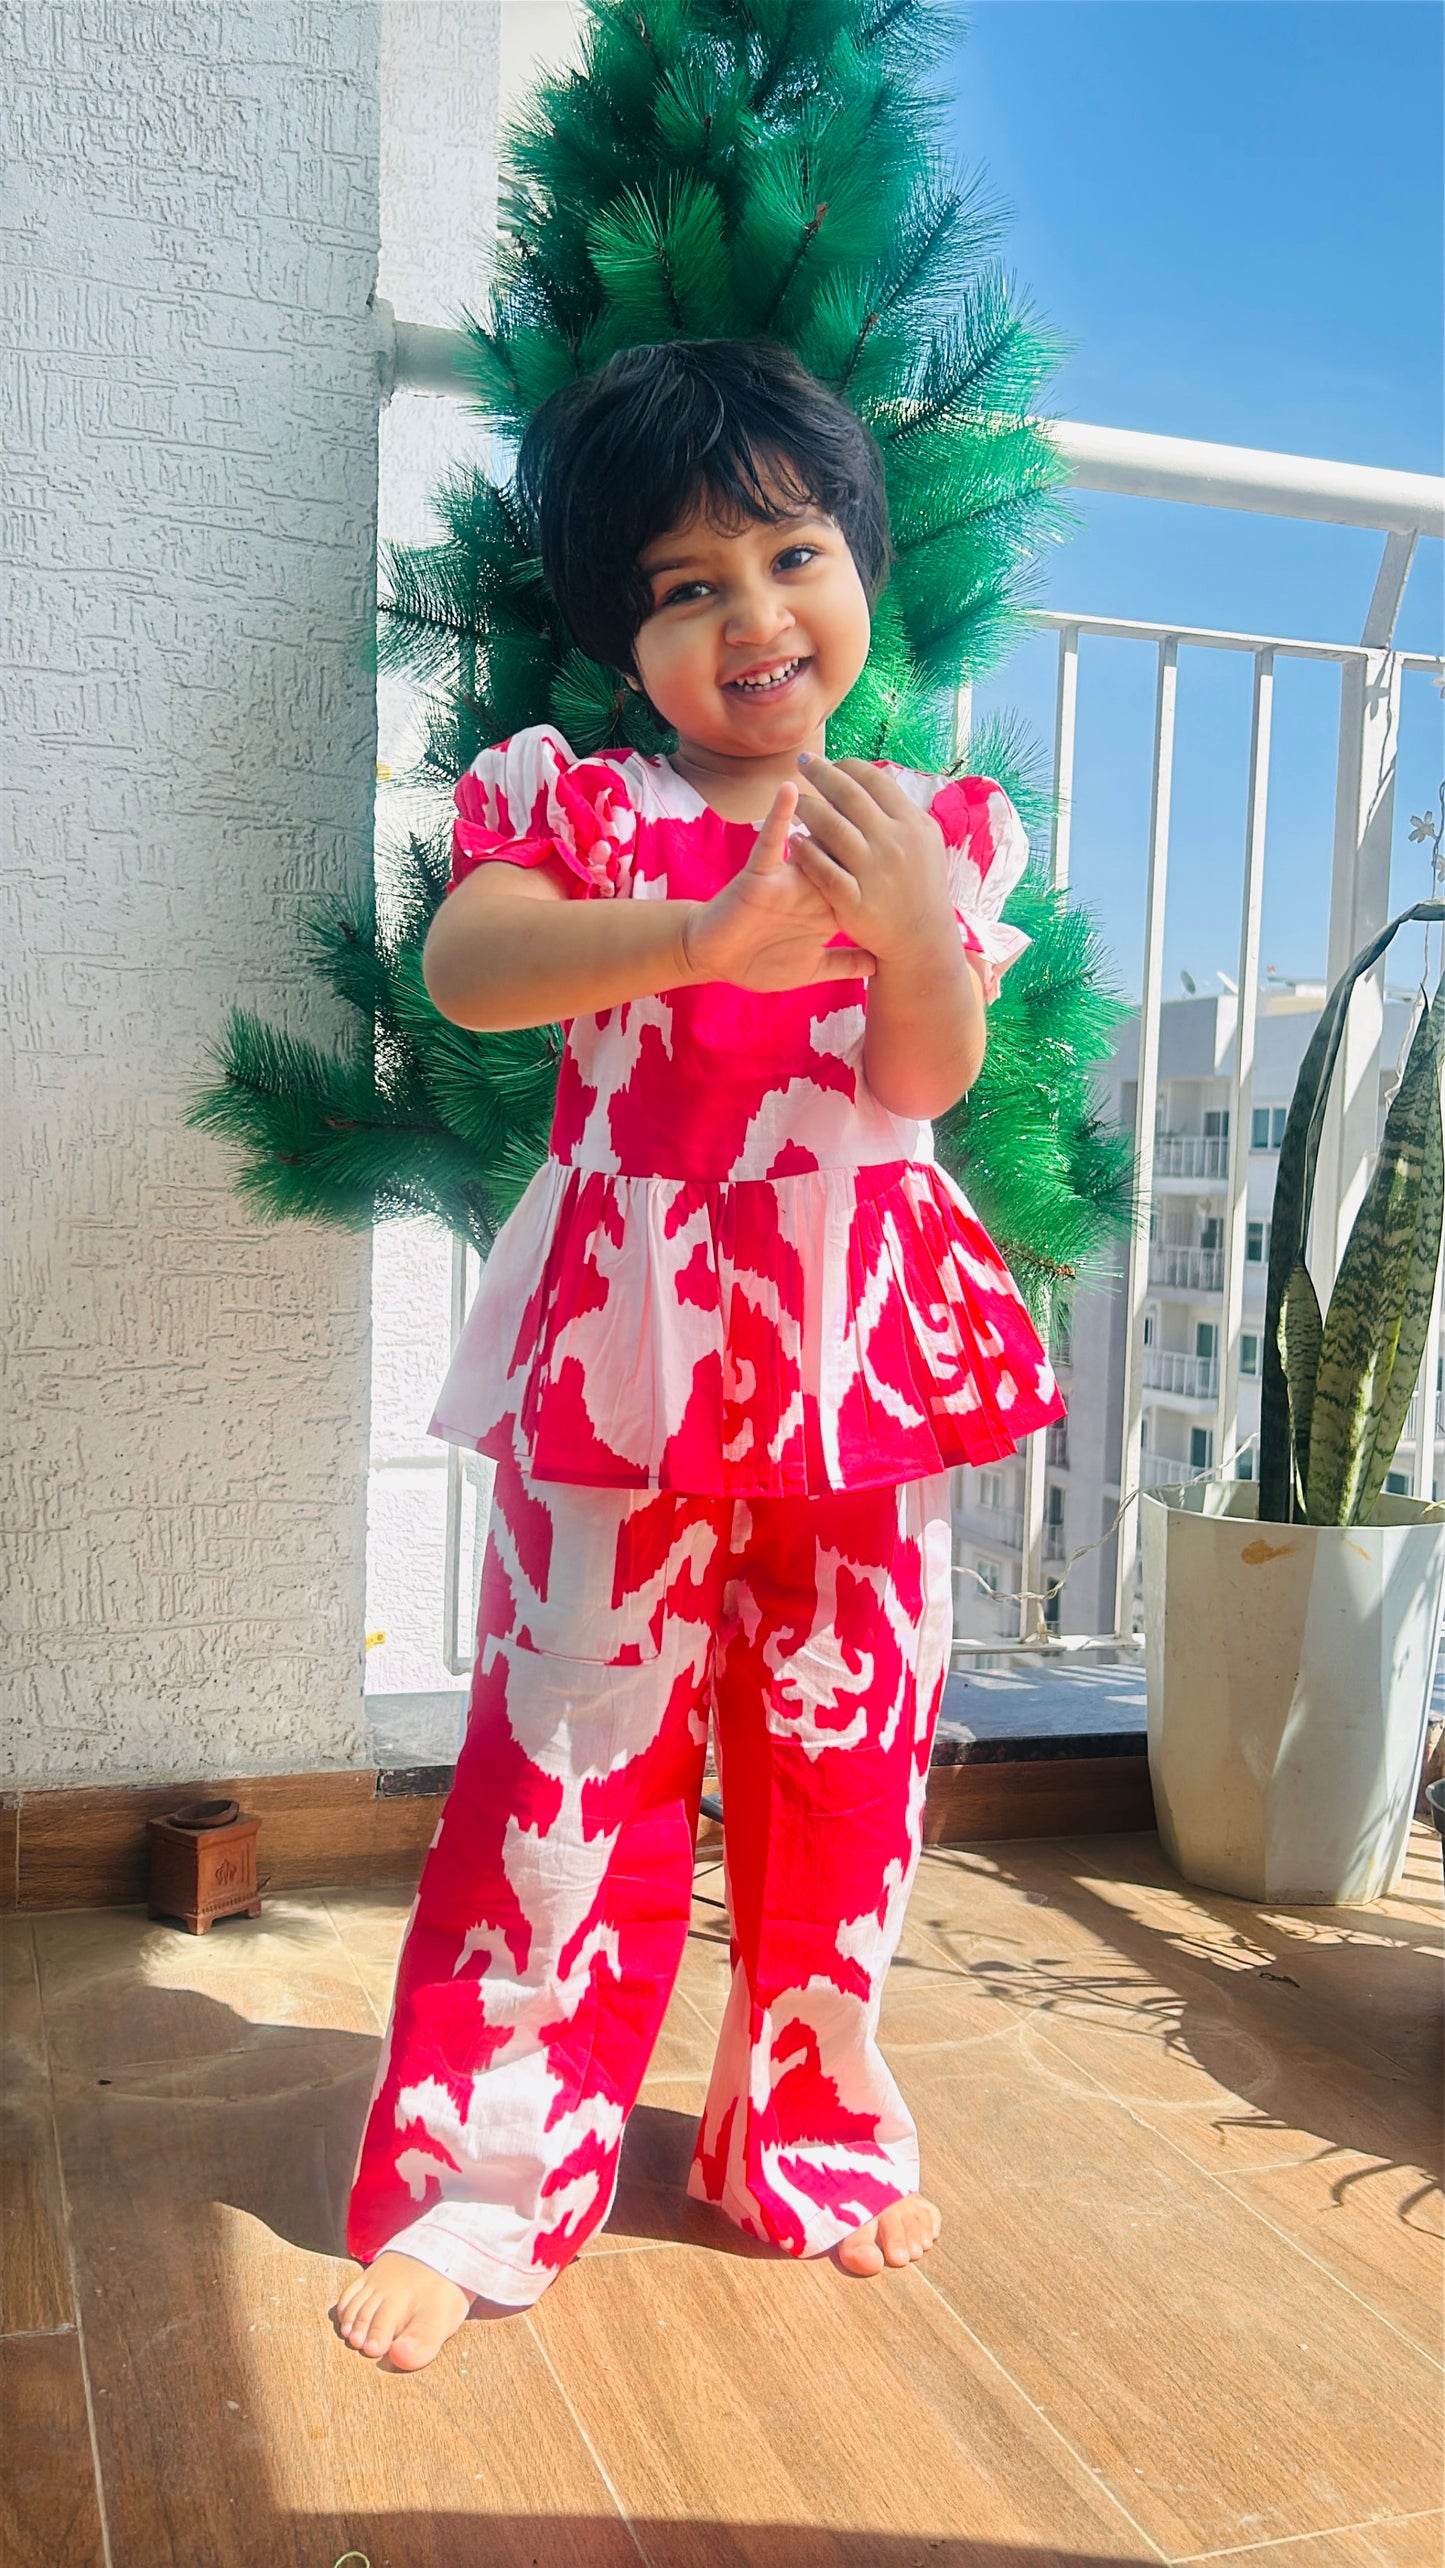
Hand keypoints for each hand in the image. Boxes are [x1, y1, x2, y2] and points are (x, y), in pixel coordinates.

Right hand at [681, 783, 876, 991]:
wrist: (716, 960)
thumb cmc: (758, 962)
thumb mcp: (811, 970)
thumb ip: (843, 964)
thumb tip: (877, 963)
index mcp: (826, 904)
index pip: (861, 878)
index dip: (883, 864)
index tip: (914, 853)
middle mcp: (810, 885)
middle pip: (844, 851)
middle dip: (863, 829)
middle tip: (889, 805)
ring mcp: (785, 877)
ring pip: (812, 839)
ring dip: (824, 809)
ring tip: (839, 775)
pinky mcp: (758, 875)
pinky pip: (770, 843)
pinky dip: (779, 818)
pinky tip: (789, 792)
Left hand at [789, 756, 956, 964]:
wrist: (923, 940)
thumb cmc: (921, 886)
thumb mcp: (925, 842)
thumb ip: (901, 812)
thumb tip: (875, 780)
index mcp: (912, 824)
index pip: (874, 780)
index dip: (847, 766)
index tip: (830, 763)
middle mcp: (894, 843)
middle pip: (848, 795)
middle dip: (821, 773)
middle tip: (802, 762)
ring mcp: (874, 872)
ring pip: (831, 827)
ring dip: (807, 808)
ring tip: (793, 800)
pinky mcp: (855, 901)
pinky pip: (823, 870)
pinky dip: (806, 852)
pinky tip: (792, 841)